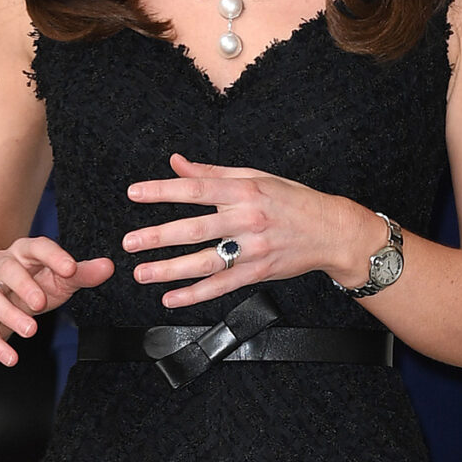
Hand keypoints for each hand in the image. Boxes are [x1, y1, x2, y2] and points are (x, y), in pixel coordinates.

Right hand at [0, 234, 113, 365]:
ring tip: (30, 331)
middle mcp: (1, 266)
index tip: (70, 269)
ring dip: (9, 314)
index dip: (53, 256)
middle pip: (7, 269)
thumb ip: (82, 273)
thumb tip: (107, 267)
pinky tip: (10, 358)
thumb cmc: (30, 281)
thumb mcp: (58, 277)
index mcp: (24, 252)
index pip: (37, 247)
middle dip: (23, 285)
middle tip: (41, 304)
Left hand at [123, 154, 376, 307]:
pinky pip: (222, 286)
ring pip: (206, 261)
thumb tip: (176, 162)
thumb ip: (212, 171)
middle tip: (130, 242)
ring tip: (142, 272)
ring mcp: (253, 248)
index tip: (134, 193)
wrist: (331, 231)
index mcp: (244, 190)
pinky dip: (195, 295)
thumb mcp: (255, 177)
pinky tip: (172, 298)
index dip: (163, 190)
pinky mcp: (259, 272)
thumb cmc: (291, 200)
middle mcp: (247, 218)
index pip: (197, 188)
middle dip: (159, 236)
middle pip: (196, 228)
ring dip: (170, 269)